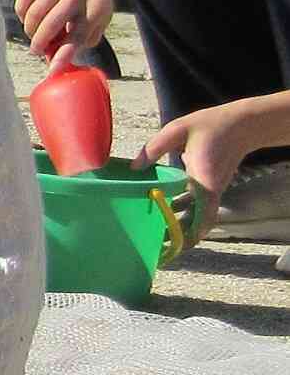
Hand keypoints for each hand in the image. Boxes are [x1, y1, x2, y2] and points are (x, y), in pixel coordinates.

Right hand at [14, 0, 113, 56]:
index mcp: (97, 6)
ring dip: (31, 30)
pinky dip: (22, 13)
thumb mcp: (94, 27)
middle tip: (37, 51)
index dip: (64, 53)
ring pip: (34, 13)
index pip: (78, 34)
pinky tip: (30, 18)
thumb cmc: (90, 11)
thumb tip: (54, 61)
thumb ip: (76, 44)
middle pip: (52, 22)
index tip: (53, 69)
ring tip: (37, 34)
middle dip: (40, 41)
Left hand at [137, 93, 289, 237]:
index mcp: (204, 182)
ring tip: (155, 232)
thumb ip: (155, 148)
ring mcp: (211, 189)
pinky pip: (197, 205)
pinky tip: (165, 210)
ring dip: (179, 225)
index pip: (201, 217)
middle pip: (196, 223)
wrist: (241, 125)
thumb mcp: (178, 130)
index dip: (189, 236)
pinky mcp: (209, 185)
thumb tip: (134, 168)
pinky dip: (183, 211)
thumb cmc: (211, 126)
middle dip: (178, 237)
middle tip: (156, 246)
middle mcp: (210, 190)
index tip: (174, 249)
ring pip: (196, 216)